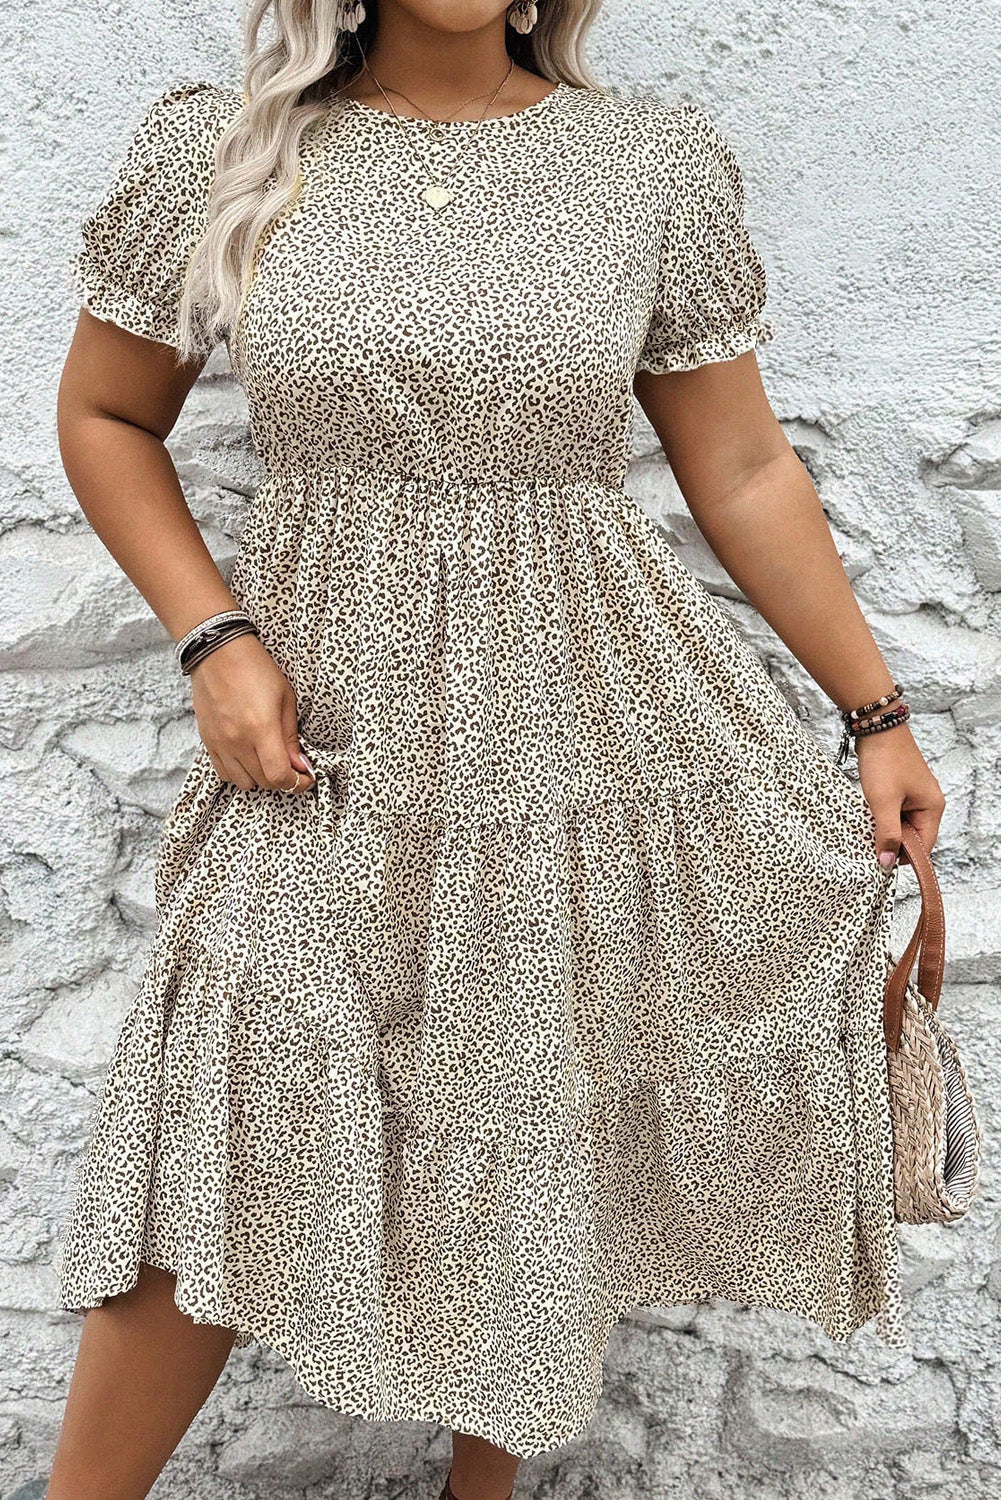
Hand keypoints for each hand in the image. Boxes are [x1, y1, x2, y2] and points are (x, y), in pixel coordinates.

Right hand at [187, 632, 316, 793]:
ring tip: (269, 760)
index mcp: (261, 729)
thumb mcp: (285, 698)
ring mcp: (220, 743)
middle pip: (264, 782)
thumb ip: (291, 736)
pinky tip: (248, 757)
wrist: (217, 652)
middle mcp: (238, 741)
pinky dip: (239, 772)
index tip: (306, 777)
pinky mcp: (208, 741)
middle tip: (292, 765)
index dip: (297, 784)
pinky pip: (224, 772)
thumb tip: (299, 764)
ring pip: (243, 782)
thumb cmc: (255, 669)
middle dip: (283, 780)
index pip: (279, 777)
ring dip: (261, 777)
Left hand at [855, 722, 944, 868]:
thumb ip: (887, 833)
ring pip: (900, 824)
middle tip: (870, 845)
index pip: (924, 847)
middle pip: (912, 836)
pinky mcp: (900, 788)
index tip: (881, 863)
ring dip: (885, 829)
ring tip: (867, 828)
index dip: (903, 858)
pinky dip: (881, 816)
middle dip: (892, 842)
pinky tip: (867, 814)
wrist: (876, 727)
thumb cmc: (884, 761)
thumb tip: (887, 862)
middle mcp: (928, 802)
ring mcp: (914, 795)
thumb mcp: (884, 802)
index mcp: (932, 808)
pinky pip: (893, 811)